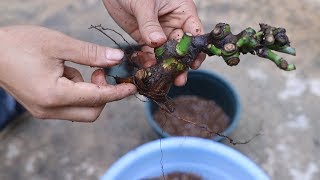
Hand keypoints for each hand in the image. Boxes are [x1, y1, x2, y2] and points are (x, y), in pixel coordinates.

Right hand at [0, 26, 135, 121]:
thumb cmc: (20, 44)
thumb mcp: (59, 44)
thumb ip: (91, 54)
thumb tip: (117, 58)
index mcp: (54, 95)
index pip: (97, 98)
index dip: (118, 92)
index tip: (132, 86)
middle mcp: (50, 110)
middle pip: (92, 112)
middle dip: (104, 94)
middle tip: (99, 71)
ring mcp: (45, 112)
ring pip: (82, 111)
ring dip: (90, 92)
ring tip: (77, 68)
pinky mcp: (43, 108)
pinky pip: (71, 107)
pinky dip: (78, 93)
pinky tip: (68, 74)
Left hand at [103, 0, 205, 85]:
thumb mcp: (144, 3)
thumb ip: (150, 24)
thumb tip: (158, 43)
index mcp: (182, 11)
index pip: (194, 32)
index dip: (195, 49)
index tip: (193, 64)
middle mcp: (173, 23)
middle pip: (181, 47)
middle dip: (180, 63)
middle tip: (179, 79)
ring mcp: (159, 32)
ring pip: (165, 53)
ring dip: (164, 67)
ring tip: (164, 80)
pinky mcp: (145, 38)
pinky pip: (149, 53)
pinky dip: (148, 62)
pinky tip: (147, 70)